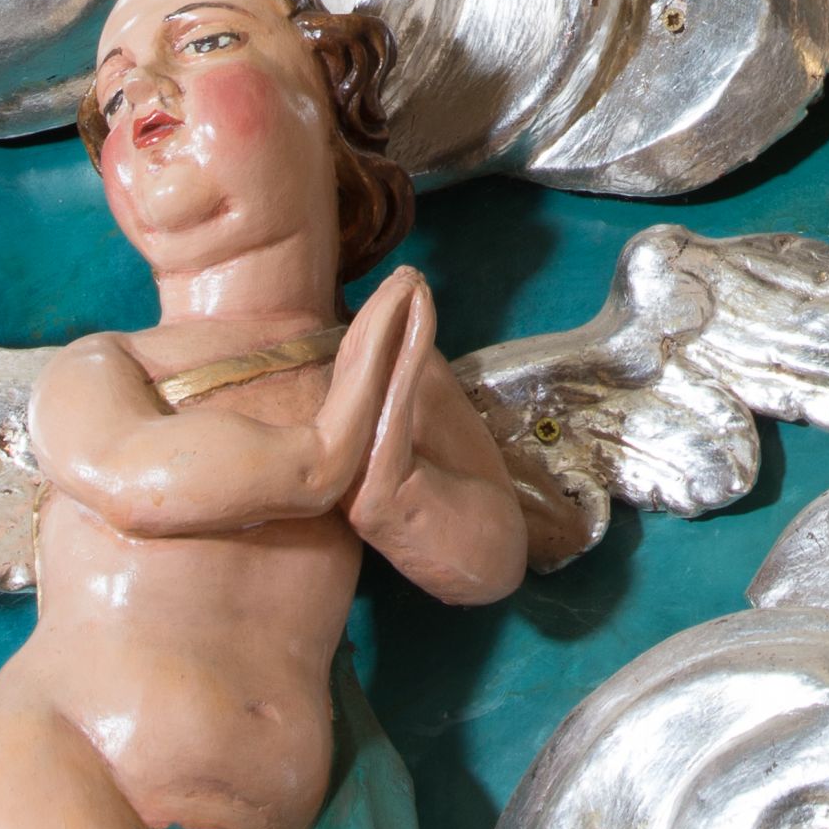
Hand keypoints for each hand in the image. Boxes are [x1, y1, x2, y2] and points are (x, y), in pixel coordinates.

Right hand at [345, 266, 437, 539]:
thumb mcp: (436, 414)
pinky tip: (421, 324)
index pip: (349, 375)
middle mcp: (339, 467)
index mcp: (349, 445)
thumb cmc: (462, 486)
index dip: (370, 322)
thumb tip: (402, 316)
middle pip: (348, 378)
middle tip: (406, 271)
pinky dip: (407, 361)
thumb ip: (413, 374)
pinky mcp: (378, 500)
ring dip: (388, 330)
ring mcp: (353, 487)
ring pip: (362, 394)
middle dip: (376, 317)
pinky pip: (390, 419)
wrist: (489, 557)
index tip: (400, 278)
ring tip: (409, 285)